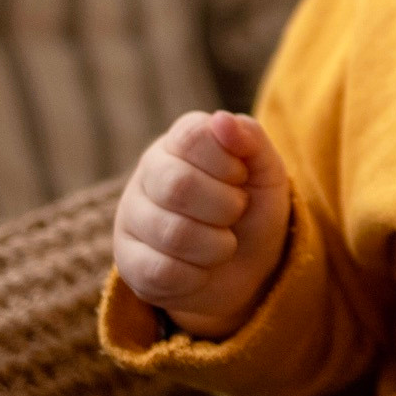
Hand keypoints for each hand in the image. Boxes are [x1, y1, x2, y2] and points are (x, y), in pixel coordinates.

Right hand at [114, 111, 291, 339]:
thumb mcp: (266, 172)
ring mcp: (132, 217)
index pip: (192, 137)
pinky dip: (197, 275)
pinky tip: (202, 267)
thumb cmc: (254, 210)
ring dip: (217, 246)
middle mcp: (147, 173)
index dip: (229, 164)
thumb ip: (251, 139)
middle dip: (226, 207)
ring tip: (223, 242)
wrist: (249, 267)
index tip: (241, 178)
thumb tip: (222, 120)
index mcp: (179, 142)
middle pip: (179, 186)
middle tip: (236, 212)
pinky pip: (160, 272)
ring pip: (172, 234)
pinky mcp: (128, 262)